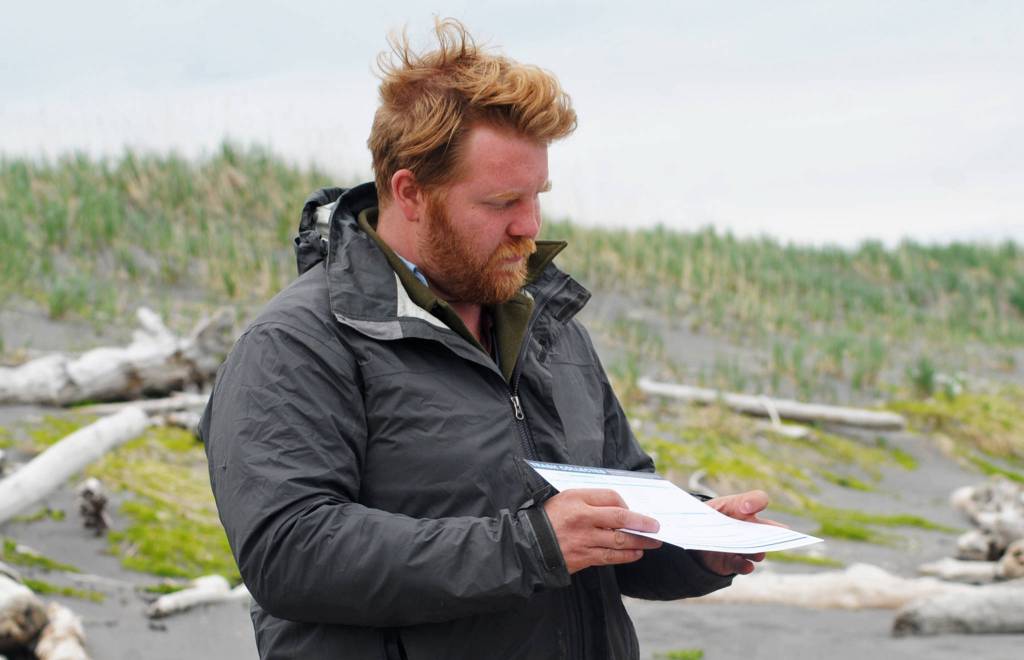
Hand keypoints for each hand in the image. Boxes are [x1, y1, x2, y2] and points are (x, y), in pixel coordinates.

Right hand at [543, 489, 662, 573]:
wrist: (529, 544)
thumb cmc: (547, 518)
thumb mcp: (565, 498)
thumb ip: (590, 499)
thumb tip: (619, 506)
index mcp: (577, 498)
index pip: (611, 497)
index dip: (626, 503)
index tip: (633, 510)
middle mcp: (583, 518)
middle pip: (621, 519)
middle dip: (642, 523)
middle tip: (656, 526)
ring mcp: (584, 540)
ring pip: (619, 541)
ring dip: (640, 541)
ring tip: (652, 541)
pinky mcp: (583, 558)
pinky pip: (611, 557)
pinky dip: (627, 556)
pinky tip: (636, 553)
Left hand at [695, 489, 784, 575]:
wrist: (694, 537)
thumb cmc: (707, 516)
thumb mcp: (710, 505)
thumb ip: (719, 507)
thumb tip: (737, 514)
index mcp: (743, 508)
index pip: (759, 499)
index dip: (756, 502)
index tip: (746, 508)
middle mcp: (750, 527)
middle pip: (767, 529)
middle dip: (771, 533)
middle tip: (773, 534)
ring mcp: (743, 546)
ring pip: (757, 550)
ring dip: (757, 551)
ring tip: (757, 552)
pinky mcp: (734, 562)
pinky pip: (743, 565)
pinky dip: (745, 566)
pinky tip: (746, 565)